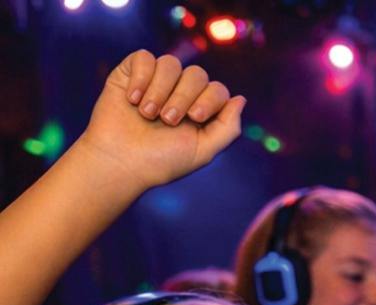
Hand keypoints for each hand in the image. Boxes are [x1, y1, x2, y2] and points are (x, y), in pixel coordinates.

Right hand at [77, 51, 244, 193]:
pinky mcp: (131, 72)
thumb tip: (241, 99)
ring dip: (160, 90)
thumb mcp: (203, 150)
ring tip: (147, 114)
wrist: (120, 161)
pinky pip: (144, 58)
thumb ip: (227, 127)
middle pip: (197, 74)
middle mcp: (181, 92)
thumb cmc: (162, 161)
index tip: (194, 118)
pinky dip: (141, 78)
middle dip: (184, 97)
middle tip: (168, 120)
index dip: (209, 99)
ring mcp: (156, 80)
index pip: (218, 89)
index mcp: (201, 109)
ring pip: (171, 64)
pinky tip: (132, 99)